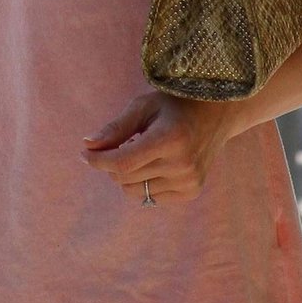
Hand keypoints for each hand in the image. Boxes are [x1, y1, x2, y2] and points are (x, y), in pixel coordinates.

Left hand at [81, 88, 230, 203]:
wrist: (216, 114)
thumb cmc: (174, 105)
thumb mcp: (143, 107)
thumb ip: (115, 128)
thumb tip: (87, 145)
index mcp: (171, 139)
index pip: (122, 163)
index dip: (98, 160)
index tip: (85, 153)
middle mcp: (182, 164)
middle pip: (124, 178)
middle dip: (112, 164)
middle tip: (121, 144)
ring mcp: (189, 181)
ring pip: (134, 192)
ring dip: (127, 175)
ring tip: (141, 152)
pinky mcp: (191, 192)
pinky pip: (150, 198)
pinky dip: (143, 183)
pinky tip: (155, 164)